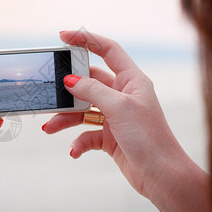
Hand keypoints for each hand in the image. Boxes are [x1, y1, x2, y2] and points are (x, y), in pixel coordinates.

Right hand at [43, 30, 211, 211]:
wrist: (161, 176)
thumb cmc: (148, 137)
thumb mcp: (119, 107)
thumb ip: (92, 90)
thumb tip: (70, 80)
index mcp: (131, 80)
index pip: (108, 50)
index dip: (86, 39)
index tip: (63, 36)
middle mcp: (122, 95)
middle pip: (89, 82)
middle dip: (68, 89)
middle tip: (50, 90)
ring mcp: (115, 116)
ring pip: (83, 110)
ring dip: (66, 118)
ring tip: (50, 127)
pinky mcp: (109, 136)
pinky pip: (87, 133)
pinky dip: (78, 141)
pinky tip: (74, 150)